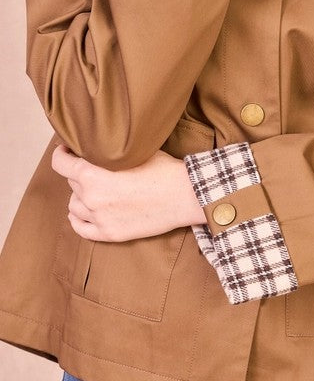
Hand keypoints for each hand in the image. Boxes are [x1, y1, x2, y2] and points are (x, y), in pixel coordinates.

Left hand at [51, 144, 206, 241]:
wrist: (186, 196)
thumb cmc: (163, 170)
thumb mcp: (133, 152)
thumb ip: (109, 152)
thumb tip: (97, 146)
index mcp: (93, 175)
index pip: (60, 164)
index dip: (61, 154)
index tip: (66, 150)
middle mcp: (92, 198)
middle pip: (72, 182)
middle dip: (79, 172)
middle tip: (93, 167)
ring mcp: (100, 218)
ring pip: (74, 205)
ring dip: (80, 195)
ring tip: (93, 189)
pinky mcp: (111, 233)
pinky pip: (81, 228)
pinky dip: (78, 218)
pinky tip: (82, 212)